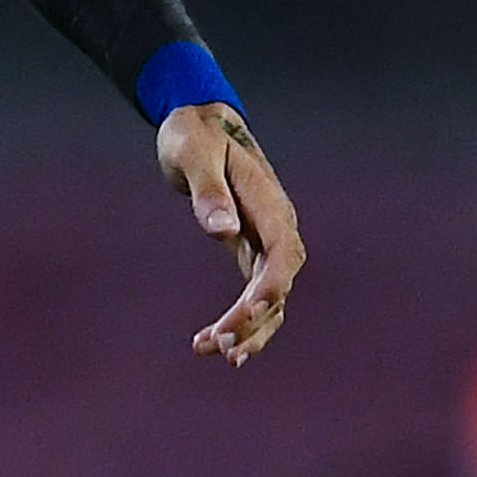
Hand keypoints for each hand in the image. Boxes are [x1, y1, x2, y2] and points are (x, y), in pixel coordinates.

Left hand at [158, 102, 301, 366]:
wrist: (201, 124)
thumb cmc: (195, 135)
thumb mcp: (194, 153)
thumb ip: (208, 191)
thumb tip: (223, 232)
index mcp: (269, 204)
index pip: (282, 254)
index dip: (270, 287)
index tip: (245, 312)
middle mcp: (276, 227)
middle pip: (279, 284)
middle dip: (255, 319)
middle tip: (219, 345)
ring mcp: (265, 241)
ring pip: (270, 298)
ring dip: (249, 329)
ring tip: (214, 352)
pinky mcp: (249, 249)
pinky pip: (254, 294)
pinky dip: (241, 320)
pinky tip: (215, 342)